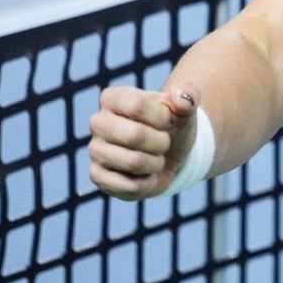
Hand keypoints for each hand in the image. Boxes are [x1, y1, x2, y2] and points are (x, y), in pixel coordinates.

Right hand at [88, 85, 199, 199]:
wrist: (168, 153)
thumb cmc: (171, 124)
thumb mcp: (184, 107)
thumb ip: (187, 96)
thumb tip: (182, 99)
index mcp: (113, 98)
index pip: (136, 105)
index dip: (162, 117)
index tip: (167, 120)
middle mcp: (98, 122)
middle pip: (134, 135)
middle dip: (161, 142)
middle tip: (164, 142)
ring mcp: (95, 149)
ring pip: (133, 162)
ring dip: (156, 163)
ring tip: (156, 158)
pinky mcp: (96, 175)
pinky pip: (128, 186)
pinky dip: (147, 183)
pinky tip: (146, 175)